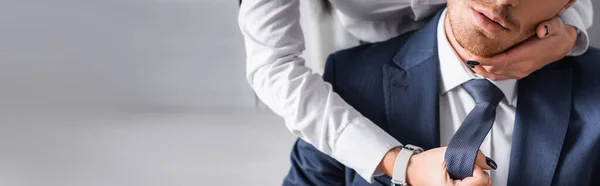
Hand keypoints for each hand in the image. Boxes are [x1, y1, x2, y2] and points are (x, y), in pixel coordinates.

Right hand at [378, 147, 494, 185]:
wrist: (410, 170)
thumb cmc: (423, 165)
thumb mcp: (446, 153)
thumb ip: (469, 155)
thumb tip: (487, 162)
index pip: (481, 180)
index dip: (476, 168)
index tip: (467, 163)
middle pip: (483, 185)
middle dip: (477, 174)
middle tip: (463, 167)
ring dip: (474, 178)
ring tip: (459, 172)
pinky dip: (469, 180)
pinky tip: (459, 177)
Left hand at [470, 16, 577, 79]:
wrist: (562, 46)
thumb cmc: (556, 35)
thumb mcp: (556, 27)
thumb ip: (549, 27)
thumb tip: (542, 30)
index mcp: (528, 56)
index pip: (503, 61)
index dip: (486, 60)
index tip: (472, 56)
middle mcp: (522, 67)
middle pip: (495, 69)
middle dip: (479, 64)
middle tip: (464, 57)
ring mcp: (520, 72)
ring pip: (495, 75)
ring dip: (480, 70)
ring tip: (468, 62)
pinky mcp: (518, 73)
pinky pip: (499, 76)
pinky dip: (487, 73)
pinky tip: (478, 67)